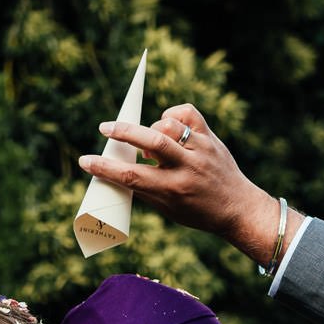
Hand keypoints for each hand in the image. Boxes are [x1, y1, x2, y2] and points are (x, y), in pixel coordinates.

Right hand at [79, 103, 288, 265]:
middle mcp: (188, 168)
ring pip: (168, 125)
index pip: (132, 176)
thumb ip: (143, 188)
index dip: (104, 168)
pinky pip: (186, 113)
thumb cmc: (197, 211)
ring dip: (150, 129)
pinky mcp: (210, 136)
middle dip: (122, 132)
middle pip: (150, 142)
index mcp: (173, 191)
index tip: (85, 161)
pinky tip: (168, 127)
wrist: (237, 208)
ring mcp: (201, 149)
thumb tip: (114, 170)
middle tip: (104, 128)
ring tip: (149, 144)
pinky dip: (172, 115)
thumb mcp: (167, 208)